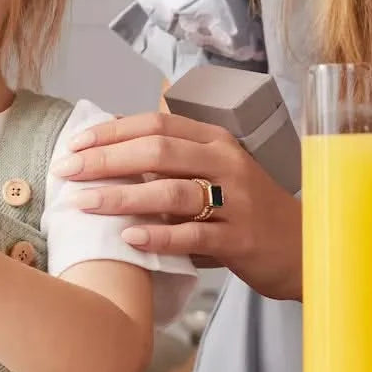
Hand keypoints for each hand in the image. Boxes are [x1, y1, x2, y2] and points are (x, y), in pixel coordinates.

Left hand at [56, 113, 300, 300]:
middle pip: (157, 151)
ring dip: (122, 197)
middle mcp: (226, 163)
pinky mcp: (241, 238)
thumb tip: (109, 158)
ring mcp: (236, 201)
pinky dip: (159, 235)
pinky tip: (129, 238)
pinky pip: (193, 235)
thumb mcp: (215, 176)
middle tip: (67, 171)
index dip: (111, 132)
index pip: (156, 125)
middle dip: (106, 160)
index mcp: (215, 142)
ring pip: (171, 191)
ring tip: (85, 204)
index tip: (74, 145)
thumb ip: (172, 166)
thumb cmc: (247, 211)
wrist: (305, 247)